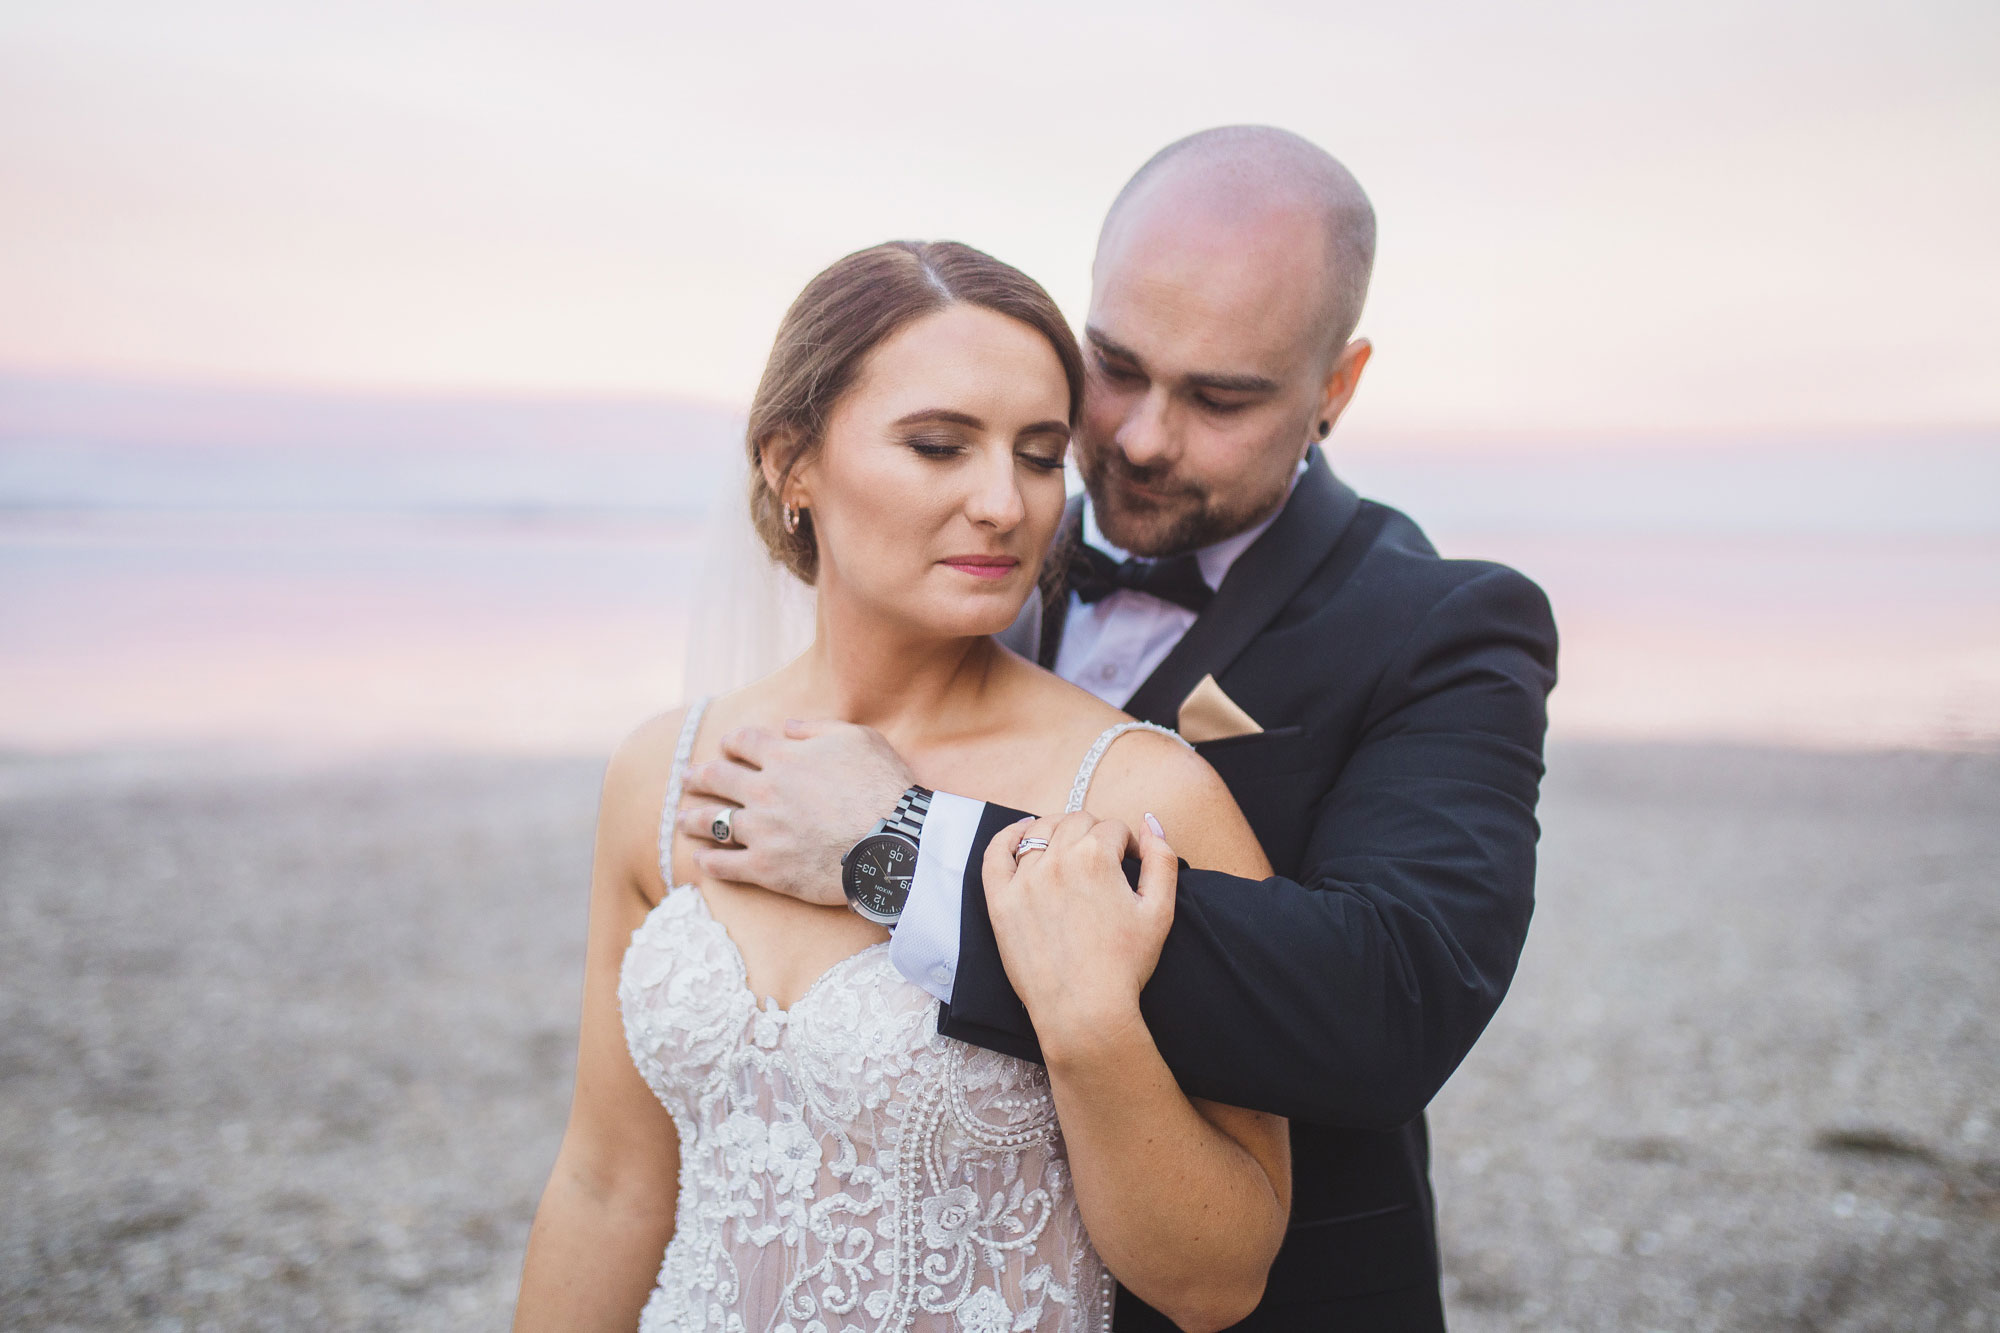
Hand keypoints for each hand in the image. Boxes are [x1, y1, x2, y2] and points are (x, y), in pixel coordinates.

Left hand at [679, 718, 914, 907]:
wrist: (893, 842)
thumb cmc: (883, 786)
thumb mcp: (858, 738)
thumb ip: (817, 728)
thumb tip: (787, 726)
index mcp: (783, 756)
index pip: (741, 742)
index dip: (731, 743)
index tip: (726, 747)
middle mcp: (764, 790)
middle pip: (716, 778)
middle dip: (697, 777)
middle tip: (686, 779)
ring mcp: (761, 831)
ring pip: (712, 821)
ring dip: (692, 819)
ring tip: (683, 820)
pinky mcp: (765, 868)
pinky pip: (724, 865)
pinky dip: (709, 862)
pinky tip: (701, 861)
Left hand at [981, 810, 1179, 1063]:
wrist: (1083, 1010)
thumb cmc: (1123, 965)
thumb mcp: (1160, 911)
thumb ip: (1162, 860)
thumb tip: (1148, 823)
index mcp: (1096, 857)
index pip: (1113, 829)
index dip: (1126, 845)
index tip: (1128, 864)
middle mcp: (1056, 860)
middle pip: (1076, 822)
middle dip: (1095, 834)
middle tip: (1101, 861)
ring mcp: (1024, 879)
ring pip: (1039, 831)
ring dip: (1057, 831)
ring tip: (1067, 849)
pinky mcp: (1000, 900)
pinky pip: (996, 853)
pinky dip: (1007, 836)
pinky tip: (1020, 833)